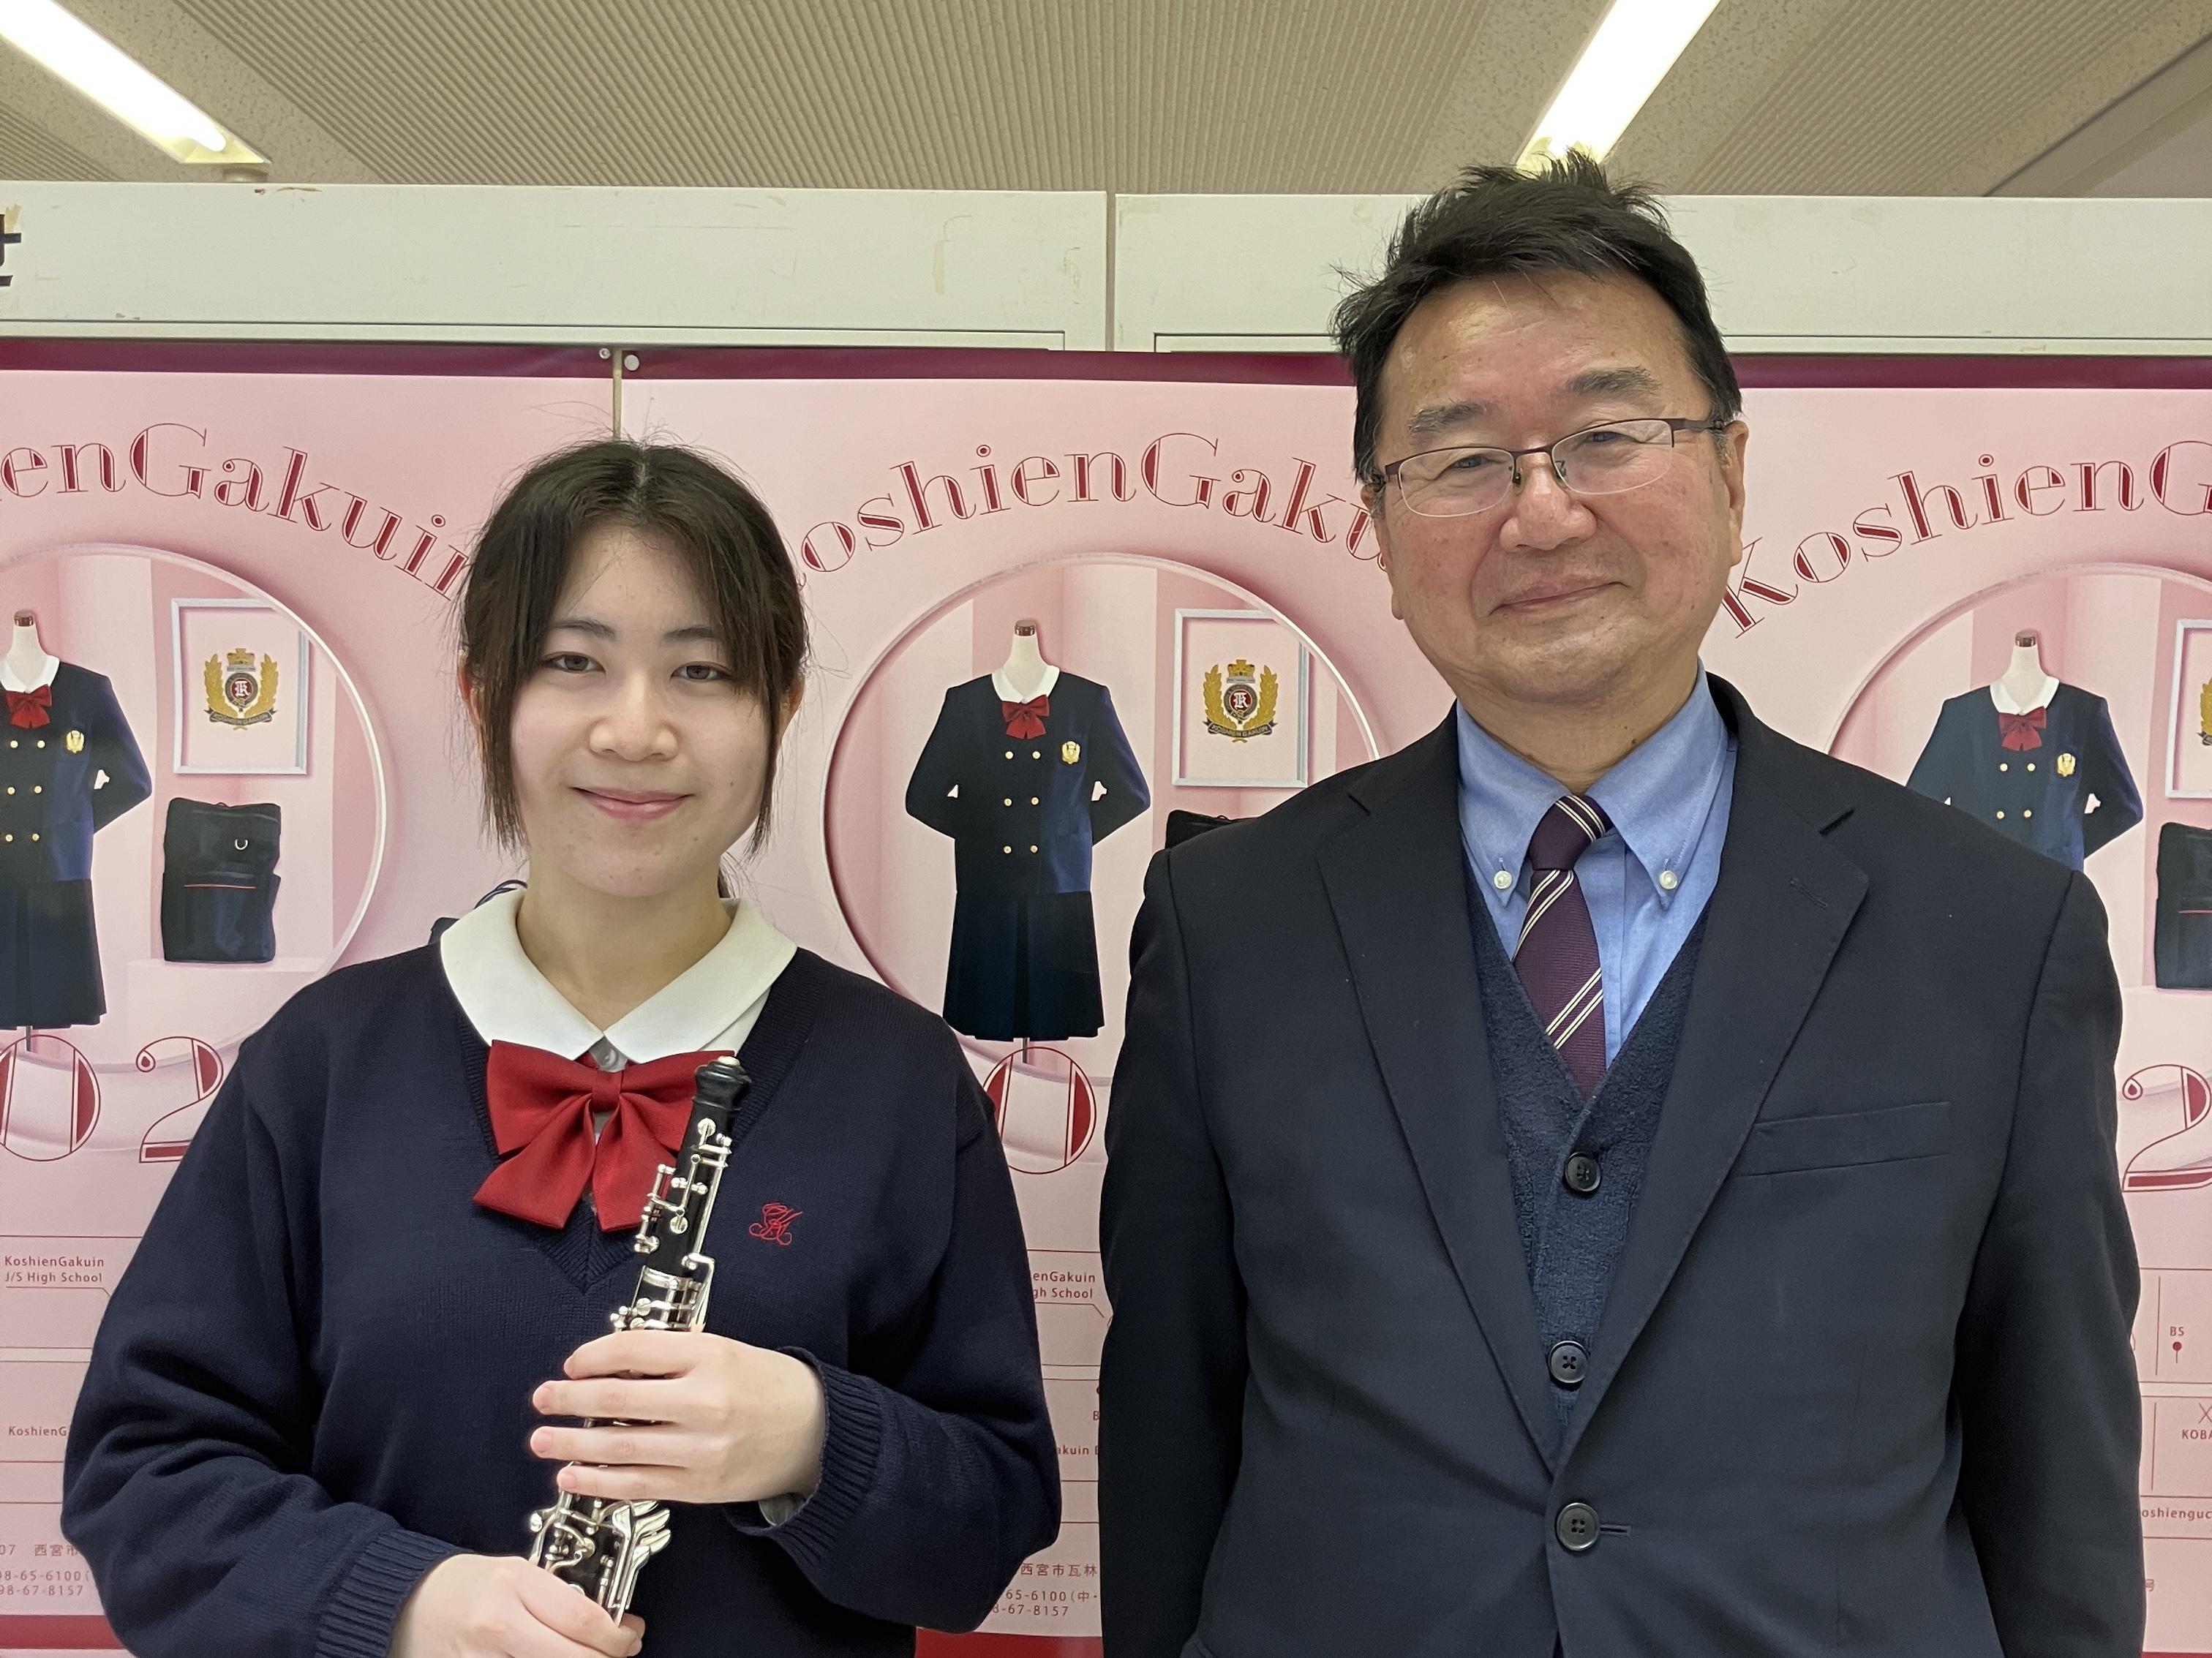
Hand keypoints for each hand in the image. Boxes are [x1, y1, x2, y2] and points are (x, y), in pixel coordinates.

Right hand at [389, 1554, 641, 1657]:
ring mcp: (482, 1657)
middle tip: (620, 1653)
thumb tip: (610, 1621)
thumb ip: (558, 1596)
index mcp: (515, 1584)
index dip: (617, 1635)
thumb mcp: (517, 1573)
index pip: (583, 1618)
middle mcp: (499, 1623)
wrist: (407, 1603)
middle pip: (573, 1657)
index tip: (631, 1635)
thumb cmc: (467, 1585)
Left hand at [531, 1330, 826, 1508]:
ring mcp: (699, 1450)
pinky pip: (637, 1485)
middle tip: (542, 1399)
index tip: (572, 1364)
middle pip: (616, 1401)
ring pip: (619, 1448)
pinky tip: (571, 1476)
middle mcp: (703, 1402)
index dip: (591, 1357)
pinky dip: (597, 1482)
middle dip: (569, 1400)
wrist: (815, 1432)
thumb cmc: (766, 1384)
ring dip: (571, 1445)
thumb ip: (671, 1355)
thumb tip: (607, 1365)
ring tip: (542, 1441)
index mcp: (710, 1357)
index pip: (631, 1351)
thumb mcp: (725, 1350)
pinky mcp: (698, 1487)